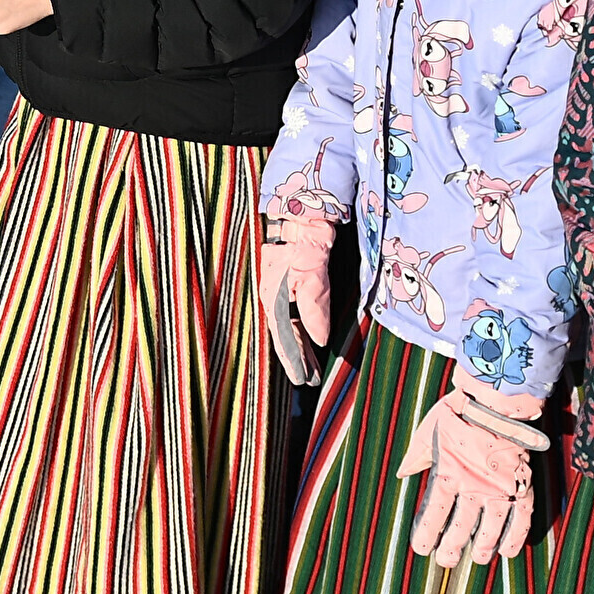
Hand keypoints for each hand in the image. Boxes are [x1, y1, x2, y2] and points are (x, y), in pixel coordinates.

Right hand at [257, 217, 335, 386]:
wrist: (301, 213)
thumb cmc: (304, 242)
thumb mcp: (311, 275)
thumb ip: (315, 307)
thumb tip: (320, 339)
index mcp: (274, 297)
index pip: (284, 337)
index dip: (293, 360)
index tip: (303, 380)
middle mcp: (273, 296)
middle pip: (285, 334)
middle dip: (296, 358)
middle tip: (309, 380)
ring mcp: (279, 290)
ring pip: (288, 325)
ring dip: (299, 346)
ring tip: (310, 365)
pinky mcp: (288, 283)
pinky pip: (291, 314)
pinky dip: (299, 330)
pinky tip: (306, 336)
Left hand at [397, 367, 549, 565]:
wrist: (497, 402)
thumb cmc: (459, 413)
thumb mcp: (429, 433)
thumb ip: (417, 457)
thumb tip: (403, 474)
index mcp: (449, 473)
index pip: (435, 512)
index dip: (427, 533)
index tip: (421, 548)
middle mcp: (474, 486)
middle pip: (461, 526)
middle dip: (452, 546)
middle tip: (446, 561)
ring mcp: (501, 489)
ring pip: (491, 528)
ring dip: (483, 546)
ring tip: (478, 558)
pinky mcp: (523, 486)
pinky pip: (521, 518)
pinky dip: (515, 536)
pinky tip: (508, 551)